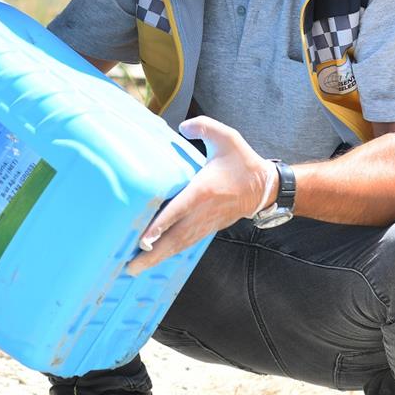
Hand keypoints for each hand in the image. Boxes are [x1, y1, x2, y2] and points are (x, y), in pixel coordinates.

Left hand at [125, 116, 276, 274]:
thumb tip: (184, 127)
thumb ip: (204, 127)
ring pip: (179, 244)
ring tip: (135, 268)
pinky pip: (186, 243)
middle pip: (174, 236)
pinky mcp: (207, 228)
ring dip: (158, 258)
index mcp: (203, 190)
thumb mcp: (226, 137)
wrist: (264, 188)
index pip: (178, 209)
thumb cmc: (242, 162)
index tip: (144, 238)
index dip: (161, 224)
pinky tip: (154, 259)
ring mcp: (205, 223)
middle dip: (152, 253)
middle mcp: (202, 211)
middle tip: (130, 266)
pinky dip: (170, 253)